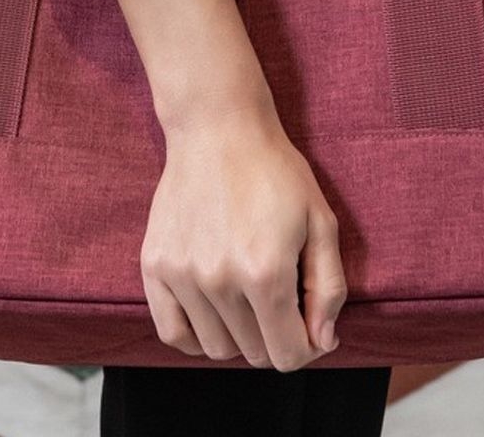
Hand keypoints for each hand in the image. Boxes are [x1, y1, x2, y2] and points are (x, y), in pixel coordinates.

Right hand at [139, 97, 346, 369]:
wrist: (217, 127)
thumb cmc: (275, 171)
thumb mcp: (321, 221)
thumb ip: (328, 288)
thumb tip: (321, 343)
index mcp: (265, 273)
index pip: (287, 355)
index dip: (307, 346)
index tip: (309, 324)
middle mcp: (220, 281)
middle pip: (253, 353)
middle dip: (274, 335)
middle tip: (278, 297)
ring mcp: (182, 275)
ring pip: (216, 348)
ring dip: (238, 334)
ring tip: (246, 295)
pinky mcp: (155, 266)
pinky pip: (172, 333)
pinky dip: (195, 335)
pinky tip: (212, 312)